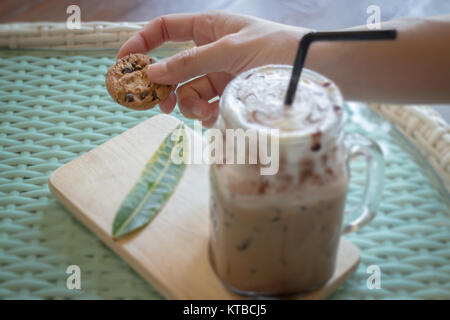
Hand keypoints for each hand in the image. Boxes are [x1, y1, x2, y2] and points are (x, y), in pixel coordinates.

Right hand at [117, 11, 308, 125]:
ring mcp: (220, 75)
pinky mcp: (230, 96)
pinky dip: (206, 114)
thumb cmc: (278, 49)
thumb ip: (190, 62)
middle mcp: (211, 51)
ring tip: (201, 112)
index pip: (165, 30)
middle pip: (172, 67)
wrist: (315, 72)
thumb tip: (152, 72)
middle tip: (156, 105)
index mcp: (209, 28)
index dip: (141, 43)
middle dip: (164, 86)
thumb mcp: (230, 50)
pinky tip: (215, 117)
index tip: (123, 63)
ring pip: (189, 92)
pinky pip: (207, 107)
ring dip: (189, 104)